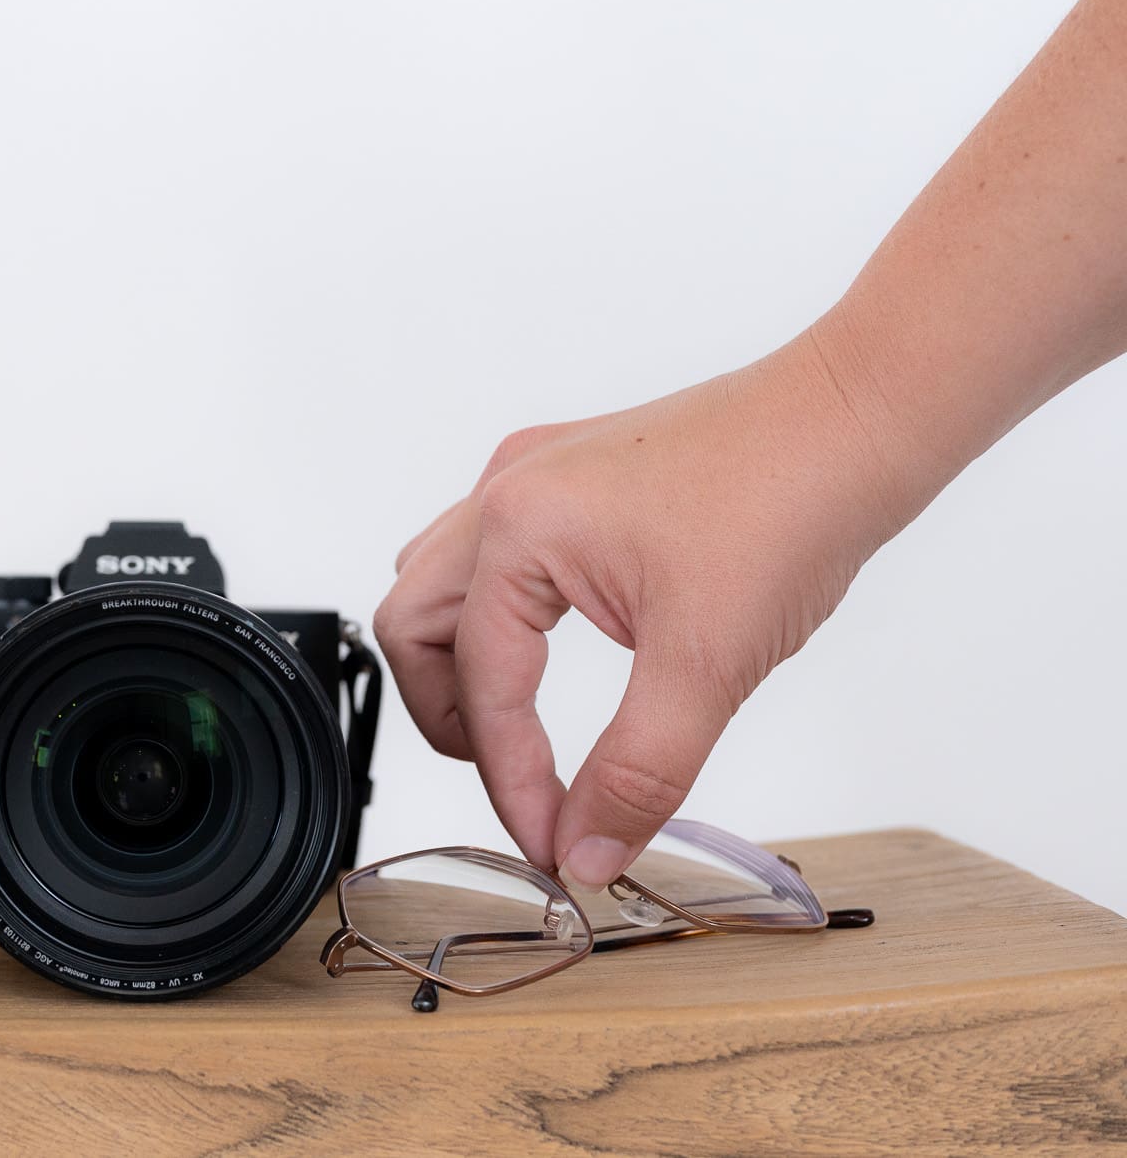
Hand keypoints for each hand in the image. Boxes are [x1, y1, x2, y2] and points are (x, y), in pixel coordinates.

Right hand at [373, 329, 920, 891]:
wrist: (857, 419)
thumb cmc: (790, 504)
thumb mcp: (710, 663)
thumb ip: (638, 772)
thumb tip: (588, 853)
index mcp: (519, 529)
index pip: (482, 687)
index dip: (512, 784)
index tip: (554, 846)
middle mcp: (507, 492)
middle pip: (415, 627)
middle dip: (452, 720)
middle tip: (518, 786)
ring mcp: (533, 474)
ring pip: (440, 582)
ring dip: (462, 664)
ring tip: (519, 728)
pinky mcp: (569, 473)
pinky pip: (489, 550)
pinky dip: (498, 617)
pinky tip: (554, 648)